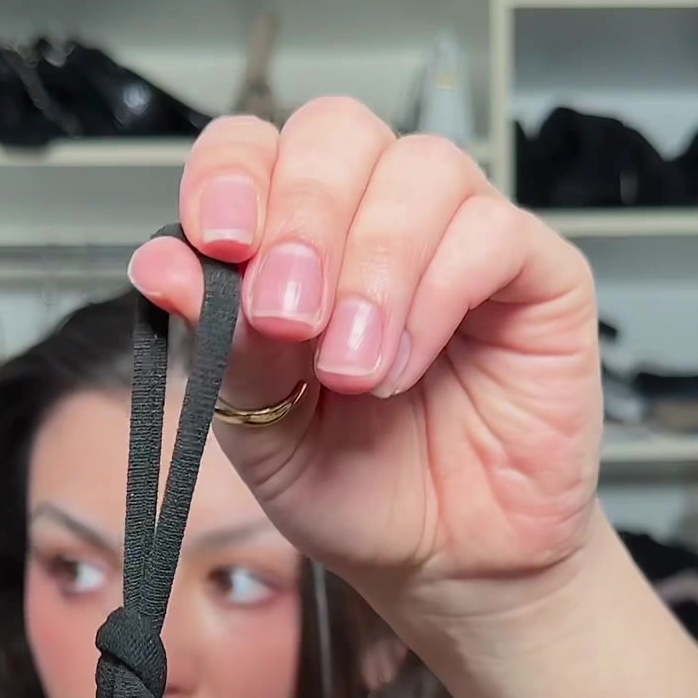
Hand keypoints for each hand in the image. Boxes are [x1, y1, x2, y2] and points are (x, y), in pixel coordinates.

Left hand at [127, 98, 603, 627]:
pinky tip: (402, 367)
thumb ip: (223, 346)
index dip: (230, 176)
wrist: (444, 565)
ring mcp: (460, 237)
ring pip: (421, 169)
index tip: (217, 243)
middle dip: (301, 219)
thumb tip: (160, 263)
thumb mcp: (264, 431)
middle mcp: (375, 218)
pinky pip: (492, 232)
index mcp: (293, 240)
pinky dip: (437, 293)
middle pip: (336, 132)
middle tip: (288, 316)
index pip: (254, 149)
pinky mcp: (537, 275)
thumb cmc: (358, 491)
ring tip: (352, 371)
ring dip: (373, 267)